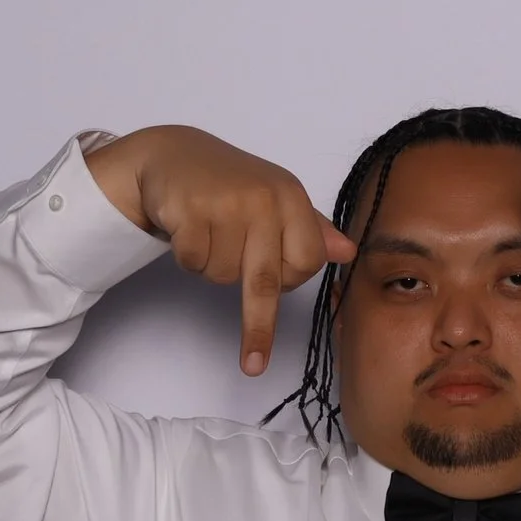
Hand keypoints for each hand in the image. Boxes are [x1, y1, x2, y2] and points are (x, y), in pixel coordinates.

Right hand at [86, 126, 354, 377]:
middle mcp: (264, 198)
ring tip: (207, 234)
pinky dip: (188, 258)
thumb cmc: (229, 185)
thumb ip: (311, 228)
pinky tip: (186, 229)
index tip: (279, 283)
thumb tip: (348, 252)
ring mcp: (226, 203)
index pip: (308, 262)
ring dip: (212, 268)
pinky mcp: (190, 210)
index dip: (292, 278)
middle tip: (253, 365)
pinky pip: (194, 263)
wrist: (171, 155)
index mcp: (291, 196)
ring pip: (223, 277)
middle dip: (258, 328)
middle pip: (267, 281)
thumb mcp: (276, 199)